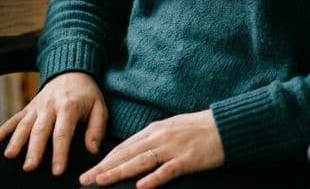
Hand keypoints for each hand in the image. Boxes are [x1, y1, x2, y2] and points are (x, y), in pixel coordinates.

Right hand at [0, 71, 107, 175]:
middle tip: (29, 167)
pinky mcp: (29, 107)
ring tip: (9, 156)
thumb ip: (96, 128)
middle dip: (34, 150)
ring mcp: (37, 106)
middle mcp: (50, 107)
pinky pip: (15, 118)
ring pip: (24, 125)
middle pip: (40, 131)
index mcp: (68, 107)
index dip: (59, 153)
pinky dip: (4, 128)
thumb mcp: (99, 106)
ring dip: (16, 140)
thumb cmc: (87, 93)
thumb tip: (92, 150)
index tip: (57, 171)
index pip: (62, 134)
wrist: (71, 70)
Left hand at [78, 110, 223, 187]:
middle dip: (104, 167)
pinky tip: (141, 186)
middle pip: (126, 154)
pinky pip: (167, 170)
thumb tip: (132, 152)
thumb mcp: (170, 129)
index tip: (90, 170)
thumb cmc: (197, 128)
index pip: (123, 146)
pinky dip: (153, 178)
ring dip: (119, 172)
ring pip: (140, 161)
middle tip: (85, 179)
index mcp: (153, 130)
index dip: (105, 159)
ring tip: (102, 180)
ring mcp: (172, 148)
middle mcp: (158, 137)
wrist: (224, 126)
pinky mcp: (187, 159)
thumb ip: (151, 140)